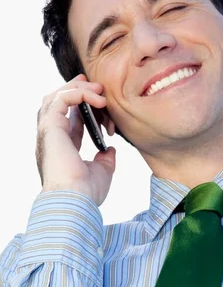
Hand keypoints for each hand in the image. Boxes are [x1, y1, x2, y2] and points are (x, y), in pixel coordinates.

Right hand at [36, 74, 115, 206]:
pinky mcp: (50, 126)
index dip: (82, 106)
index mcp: (60, 148)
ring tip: (99, 88)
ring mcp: (48, 131)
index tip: (100, 99)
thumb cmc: (85, 193)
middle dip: (76, 90)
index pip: (68, 119)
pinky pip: (62, 98)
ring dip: (78, 88)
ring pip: (55, 97)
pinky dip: (79, 93)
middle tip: (97, 86)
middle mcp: (51, 138)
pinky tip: (98, 98)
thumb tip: (110, 150)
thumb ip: (105, 160)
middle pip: (57, 103)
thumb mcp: (101, 173)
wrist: (74, 201)